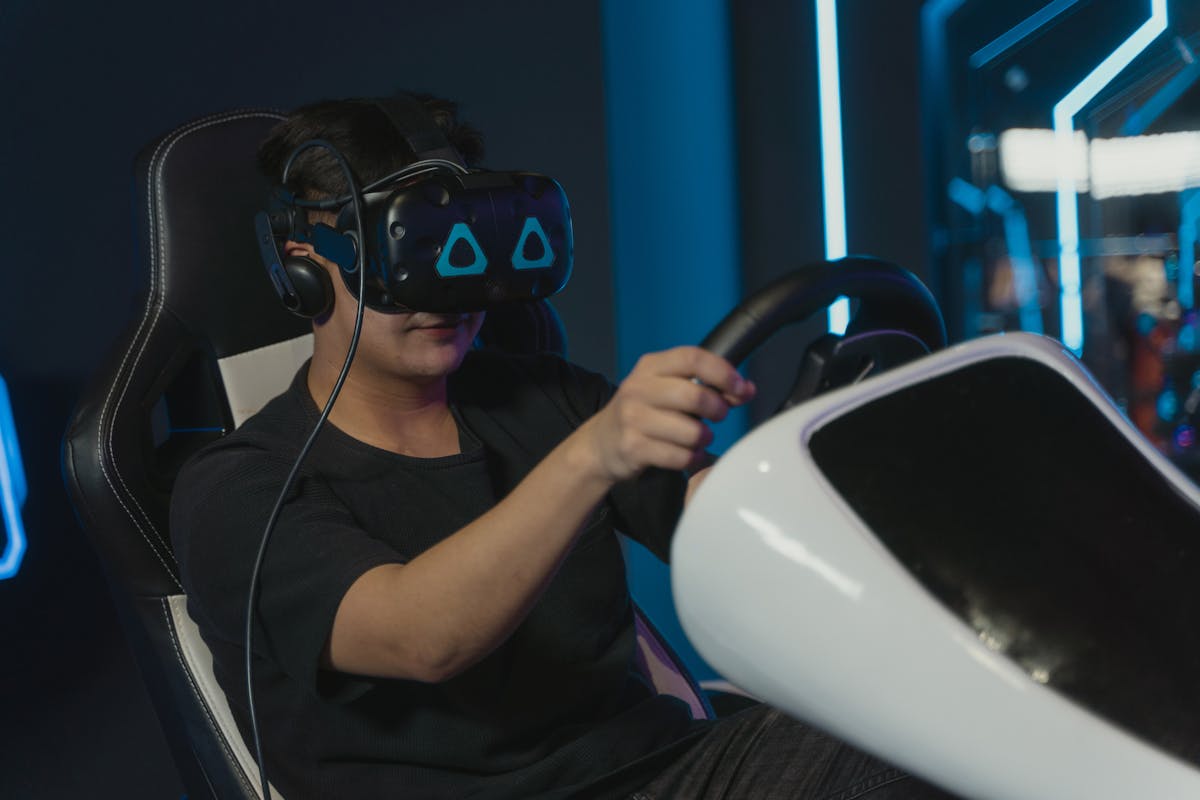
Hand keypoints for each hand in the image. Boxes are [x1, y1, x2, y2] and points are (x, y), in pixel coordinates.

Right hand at [580, 346, 755, 482]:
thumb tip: (745, 389)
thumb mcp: (665, 388)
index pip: (693, 358)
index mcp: (650, 366)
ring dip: (704, 438)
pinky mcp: (633, 447)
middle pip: (695, 395)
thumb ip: (703, 385)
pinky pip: (680, 455)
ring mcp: (633, 418)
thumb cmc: (642, 413)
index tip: (740, 388)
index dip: (723, 372)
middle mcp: (638, 388)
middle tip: (718, 416)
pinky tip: (686, 454)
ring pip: (691, 431)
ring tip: (698, 438)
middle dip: (717, 409)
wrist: (601, 443)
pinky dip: (691, 458)